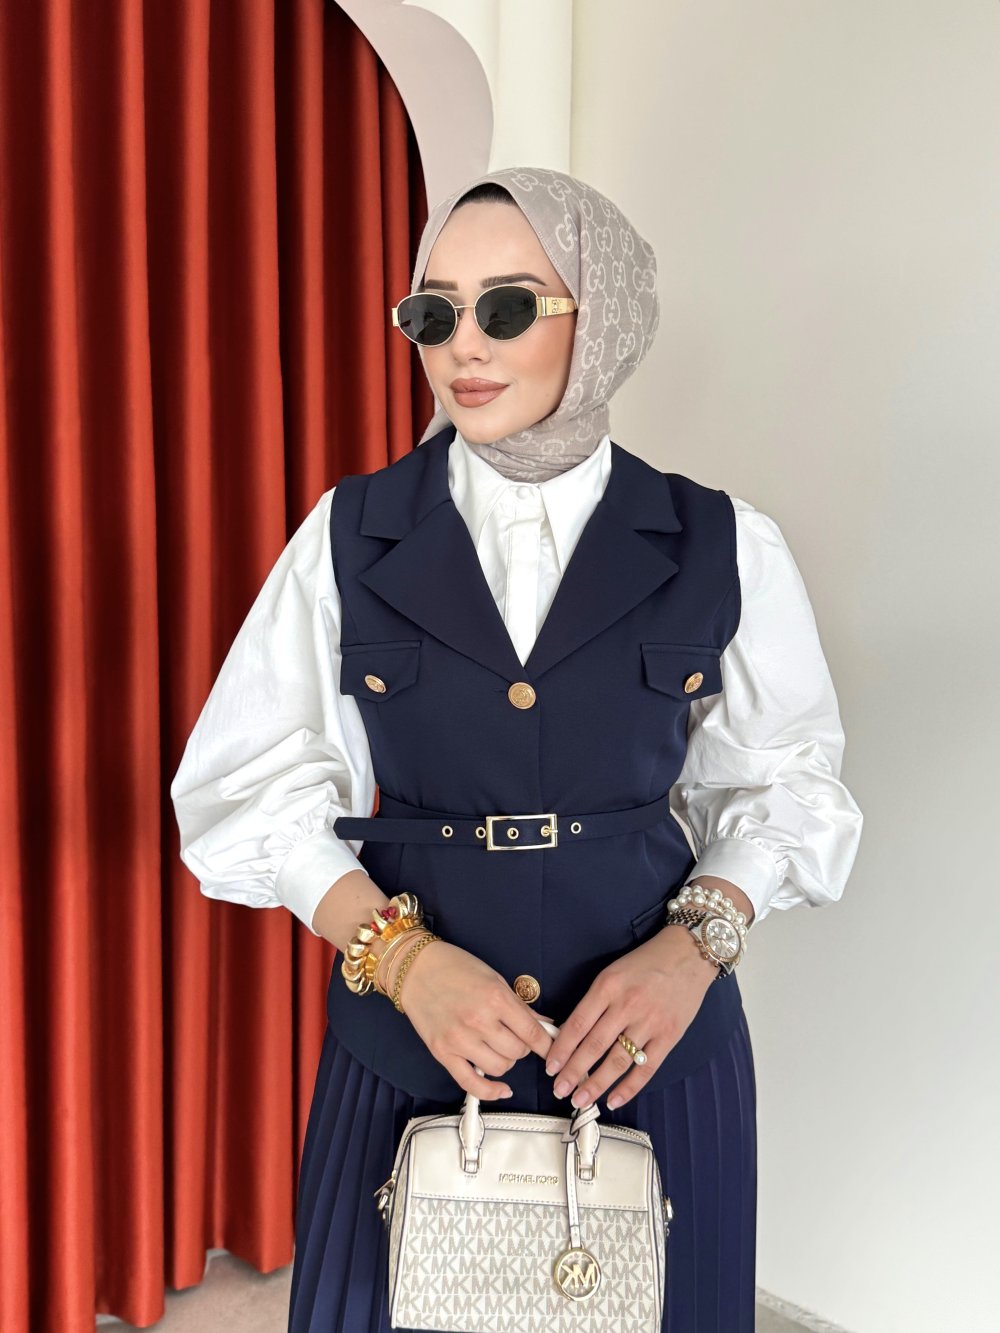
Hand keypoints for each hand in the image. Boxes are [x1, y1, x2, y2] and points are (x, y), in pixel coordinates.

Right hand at [395, 937, 554, 1100]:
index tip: (552, 1048)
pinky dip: (490, 1091)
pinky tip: (502, 1089)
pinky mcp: (443, 1053)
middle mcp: (479, 1020)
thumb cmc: (454, 967)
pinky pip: (471, 1083)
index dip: (547, 1043)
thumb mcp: (494, 978)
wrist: (415, 968)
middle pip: (518, 1051)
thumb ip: (519, 1005)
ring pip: (500, 1067)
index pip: (532, 1032)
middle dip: (524, 1047)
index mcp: (495, 998)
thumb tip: (544, 1025)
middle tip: (517, 1037)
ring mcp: (460, 1039)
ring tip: (500, 1048)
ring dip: (507, 1061)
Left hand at [544, 925, 719, 1111]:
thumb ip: (594, 1001)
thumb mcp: (613, 972)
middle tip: (559, 1090)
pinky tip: (613, 1099)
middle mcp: (627, 1005)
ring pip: (617, 1061)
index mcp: (608, 986)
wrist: (688, 955)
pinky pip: (646, 1068)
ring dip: (596, 1084)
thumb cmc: (647, 962)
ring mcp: (650, 1022)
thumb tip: (572, 1034)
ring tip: (580, 1100)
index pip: (578, 1024)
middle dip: (573, 1072)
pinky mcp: (669, 1035)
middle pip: (594, 1046)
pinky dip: (629, 1088)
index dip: (561, 1049)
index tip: (550, 1066)